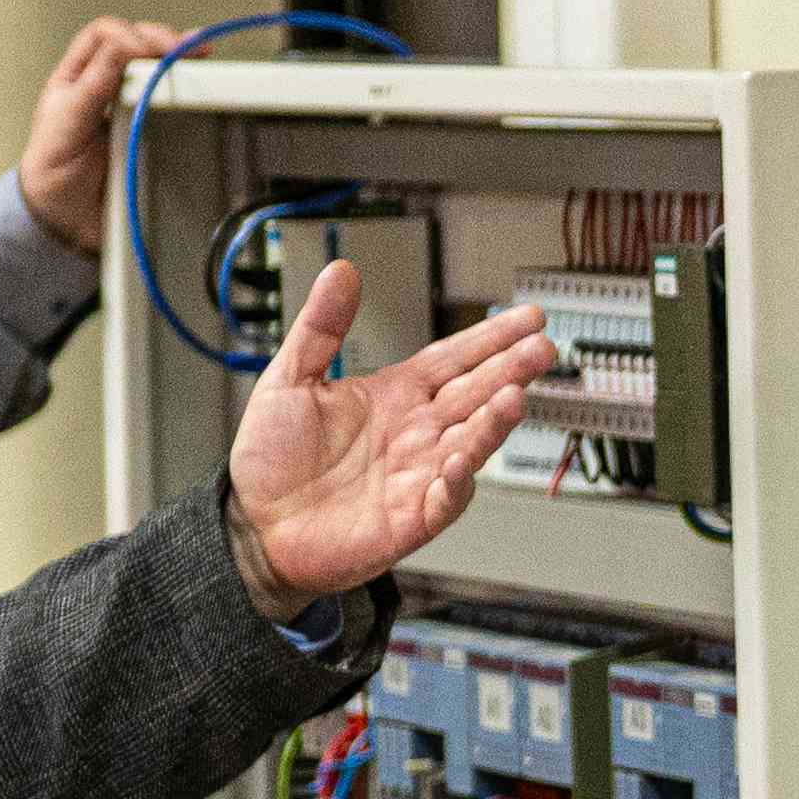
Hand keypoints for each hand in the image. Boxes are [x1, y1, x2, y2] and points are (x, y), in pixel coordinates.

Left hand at [19, 17, 189, 251]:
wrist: (67, 224)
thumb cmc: (54, 175)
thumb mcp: (65, 126)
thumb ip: (93, 87)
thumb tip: (124, 48)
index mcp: (78, 78)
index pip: (105, 37)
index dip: (130, 36)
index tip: (152, 51)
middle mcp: (106, 85)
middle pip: (138, 43)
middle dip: (164, 40)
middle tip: (189, 49)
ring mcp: (131, 106)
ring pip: (158, 66)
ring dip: (180, 57)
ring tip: (200, 56)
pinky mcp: (152, 129)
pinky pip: (172, 100)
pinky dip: (189, 87)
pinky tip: (202, 80)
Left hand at [226, 262, 550, 608]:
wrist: (255, 527)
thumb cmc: (271, 461)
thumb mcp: (289, 379)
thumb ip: (320, 327)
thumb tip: (341, 272)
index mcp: (394, 396)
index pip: (454, 358)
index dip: (490, 338)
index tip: (526, 318)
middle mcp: (416, 433)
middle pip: (474, 393)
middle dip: (510, 370)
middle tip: (543, 348)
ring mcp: (418, 474)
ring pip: (470, 442)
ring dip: (494, 421)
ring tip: (516, 395)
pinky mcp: (411, 518)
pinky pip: (445, 498)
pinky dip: (457, 481)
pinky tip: (462, 459)